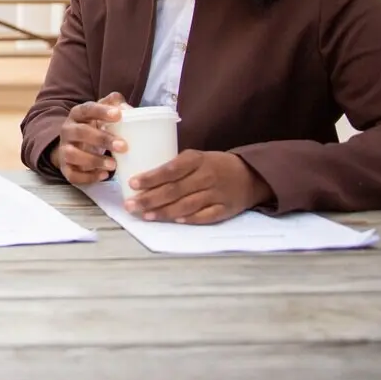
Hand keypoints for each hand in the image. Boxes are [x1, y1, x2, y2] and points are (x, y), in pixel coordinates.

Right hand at [52, 93, 127, 183]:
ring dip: (94, 160)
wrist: (73, 145)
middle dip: (102, 139)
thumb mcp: (102, 113)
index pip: (87, 109)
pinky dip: (88, 177)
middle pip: (80, 132)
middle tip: (123, 146)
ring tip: (113, 165)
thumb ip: (115, 105)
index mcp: (77, 114)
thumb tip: (127, 109)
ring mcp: (64, 149)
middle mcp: (67, 130)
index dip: (101, 111)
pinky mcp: (65, 168)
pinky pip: (72, 174)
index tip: (118, 115)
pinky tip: (104, 175)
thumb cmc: (94, 126)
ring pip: (73, 154)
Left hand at [124, 150, 272, 223]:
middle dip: (150, 199)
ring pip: (187, 204)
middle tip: (130, 205)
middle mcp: (207, 176)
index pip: (171, 169)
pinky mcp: (226, 209)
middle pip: (175, 190)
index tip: (132, 183)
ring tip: (145, 216)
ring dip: (165, 212)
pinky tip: (175, 221)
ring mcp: (217, 194)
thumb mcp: (196, 158)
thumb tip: (142, 180)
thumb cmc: (213, 166)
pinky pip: (206, 216)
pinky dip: (190, 219)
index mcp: (197, 159)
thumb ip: (175, 167)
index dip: (151, 177)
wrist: (250, 175)